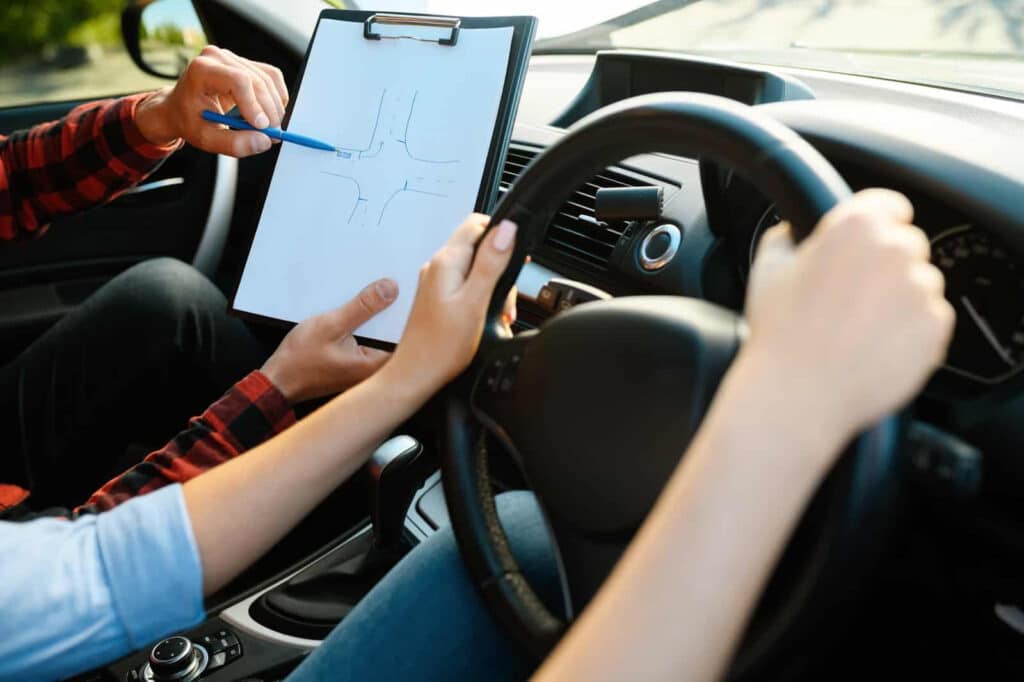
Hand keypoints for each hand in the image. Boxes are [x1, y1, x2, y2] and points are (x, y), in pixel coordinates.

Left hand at [135, 45, 288, 156]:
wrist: (181, 108)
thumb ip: (234, 144)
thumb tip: (264, 141)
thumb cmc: (190, 120)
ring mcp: (233, 58)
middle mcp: (218, 58)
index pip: (238, 80)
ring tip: (268, 127)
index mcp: (201, 70)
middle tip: (272, 135)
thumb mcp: (206, 139)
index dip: (254, 104)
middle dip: (270, 111)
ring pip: (269, 80)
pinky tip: (268, 113)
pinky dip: (277, 98)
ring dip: (275, 107)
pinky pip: (272, 77)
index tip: (262, 127)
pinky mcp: (246, 63)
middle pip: (257, 81)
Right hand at [261, 279, 397, 402]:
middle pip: (395, 334)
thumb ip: (362, 307)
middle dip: (392, 311)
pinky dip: (366, 327)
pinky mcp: (356, 365)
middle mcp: (374, 370)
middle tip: (390, 287)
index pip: (404, 335)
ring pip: (381, 337)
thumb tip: (390, 289)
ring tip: (374, 296)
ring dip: (377, 318)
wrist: (278, 380)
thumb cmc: (300, 361)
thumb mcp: (331, 325)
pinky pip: (369, 341)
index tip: (406, 290)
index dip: (407, 311)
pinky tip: (358, 314)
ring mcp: (365, 369)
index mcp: (375, 365)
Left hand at [384, 214, 517, 399]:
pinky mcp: (439, 298)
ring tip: (498, 315)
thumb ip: (491, 263)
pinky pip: (467, 286)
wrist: (416, 375)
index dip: (502, 234)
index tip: (515, 258)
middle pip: (480, 247)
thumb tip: (507, 229)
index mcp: (447, 262)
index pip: (478, 224)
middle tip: (506, 300)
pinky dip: (482, 298)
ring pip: (476, 269)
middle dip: (501, 268)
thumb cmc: (441, 347)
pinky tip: (485, 319)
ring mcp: (437, 282)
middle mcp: (438, 267)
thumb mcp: (475, 301)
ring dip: (494, 287)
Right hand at [738, 189, 953, 458]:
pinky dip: (910, 332)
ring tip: (858, 328)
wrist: (797, 394)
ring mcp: (920, 289)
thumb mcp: (767, 271)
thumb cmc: (779, 335)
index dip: (875, 225)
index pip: (889, 205)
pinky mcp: (935, 327)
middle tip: (851, 296)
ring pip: (920, 284)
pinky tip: (873, 346)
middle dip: (885, 266)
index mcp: (854, 226)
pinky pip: (931, 320)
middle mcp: (894, 250)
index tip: (864, 246)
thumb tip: (795, 232)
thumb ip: (787, 237)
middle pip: (907, 245)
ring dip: (898, 299)